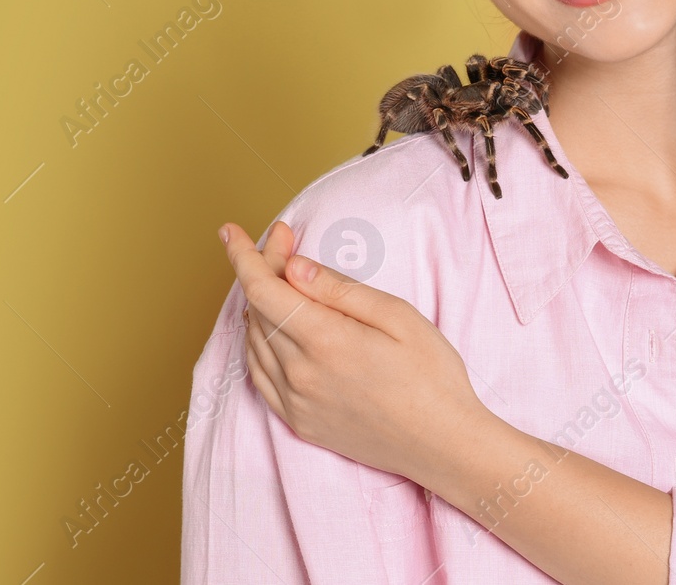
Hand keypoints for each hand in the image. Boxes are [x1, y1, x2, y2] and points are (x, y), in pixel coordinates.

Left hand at [219, 219, 487, 483]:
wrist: (443, 445)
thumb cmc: (432, 376)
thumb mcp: (397, 316)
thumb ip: (339, 289)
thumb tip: (294, 266)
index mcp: (325, 341)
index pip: (261, 289)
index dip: (243, 255)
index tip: (231, 230)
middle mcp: (299, 375)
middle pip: (257, 310)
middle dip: (264, 270)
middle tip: (288, 245)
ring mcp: (296, 403)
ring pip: (254, 342)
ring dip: (261, 306)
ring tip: (287, 282)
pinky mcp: (299, 423)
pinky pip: (261, 376)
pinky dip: (260, 344)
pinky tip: (278, 329)